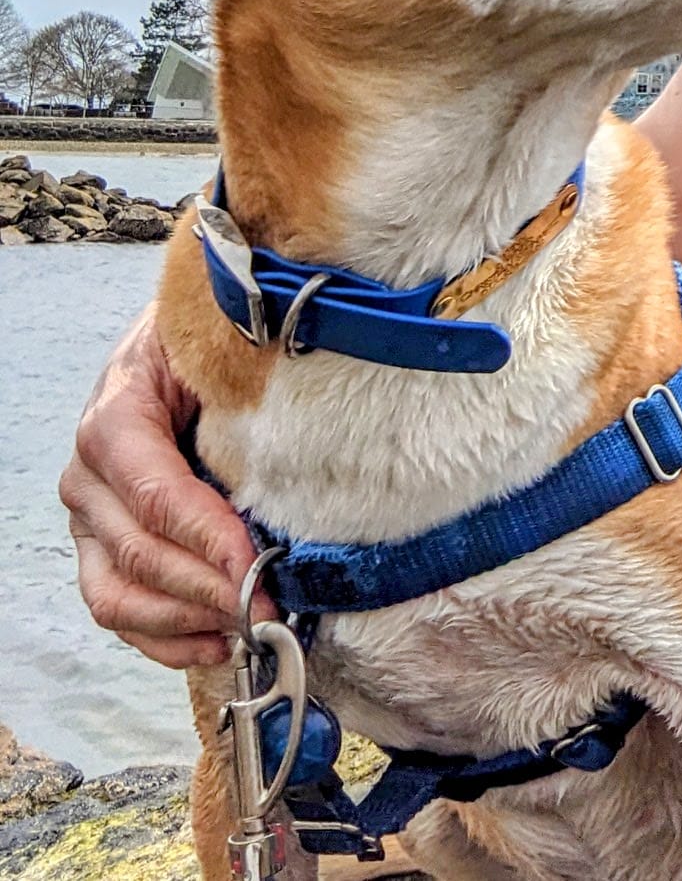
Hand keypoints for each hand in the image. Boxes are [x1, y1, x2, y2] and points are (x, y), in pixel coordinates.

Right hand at [60, 304, 266, 666]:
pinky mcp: (100, 550)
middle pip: (141, 553)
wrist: (170, 344)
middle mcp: (88, 478)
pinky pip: (119, 610)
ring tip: (245, 624)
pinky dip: (166, 637)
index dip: (207, 536)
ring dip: (186, 619)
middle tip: (266, 604)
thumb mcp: (213, 341)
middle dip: (208, 587)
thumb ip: (235, 379)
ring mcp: (89, 521)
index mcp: (113, 420)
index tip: (256, 562)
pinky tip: (216, 639)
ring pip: (119, 595)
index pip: (157, 495)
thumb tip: (294, 426)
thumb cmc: (198, 342)